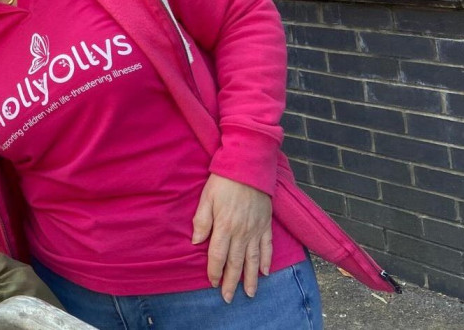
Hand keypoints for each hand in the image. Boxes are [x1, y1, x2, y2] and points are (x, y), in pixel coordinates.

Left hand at [192, 173, 272, 302]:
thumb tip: (196, 242)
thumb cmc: (223, 181)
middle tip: (228, 298)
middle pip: (236, 262)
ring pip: (253, 260)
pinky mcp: (266, 224)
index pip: (217, 255)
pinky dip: (266, 261)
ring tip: (249, 294)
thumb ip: (201, 221)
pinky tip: (265, 272)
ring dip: (251, 278)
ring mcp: (255, 229)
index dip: (214, 271)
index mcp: (224, 226)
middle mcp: (241, 232)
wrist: (249, 166)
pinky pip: (267, 247)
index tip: (212, 283)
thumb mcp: (206, 198)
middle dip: (231, 282)